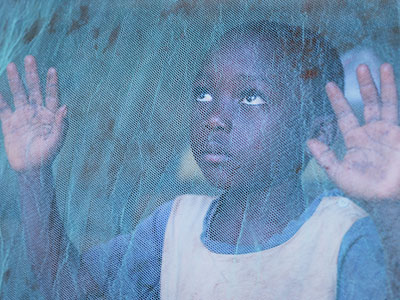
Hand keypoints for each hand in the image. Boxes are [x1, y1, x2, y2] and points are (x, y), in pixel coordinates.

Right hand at [0, 55, 66, 171]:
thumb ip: (61, 125)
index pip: (51, 95)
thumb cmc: (47, 155)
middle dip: (32, 75)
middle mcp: (36, 112)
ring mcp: (22, 116)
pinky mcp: (9, 124)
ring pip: (19, 95)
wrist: (31, 169)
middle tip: (30, 58)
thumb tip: (65, 106)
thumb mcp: (57, 141)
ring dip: (16, 81)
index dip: (52, 83)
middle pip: (34, 90)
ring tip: (12, 65)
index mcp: (50, 115)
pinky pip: (3, 109)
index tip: (52, 69)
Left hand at [307, 63, 399, 202]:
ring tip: (382, 65)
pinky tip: (393, 79)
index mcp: (355, 140)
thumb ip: (324, 157)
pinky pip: (397, 112)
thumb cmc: (363, 189)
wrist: (387, 198)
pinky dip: (394, 97)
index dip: (338, 100)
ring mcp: (389, 132)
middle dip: (365, 85)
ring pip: (387, 103)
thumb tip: (308, 140)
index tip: (329, 84)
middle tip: (360, 66)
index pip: (345, 115)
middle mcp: (372, 132)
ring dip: (385, 85)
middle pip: (368, 103)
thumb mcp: (338, 173)